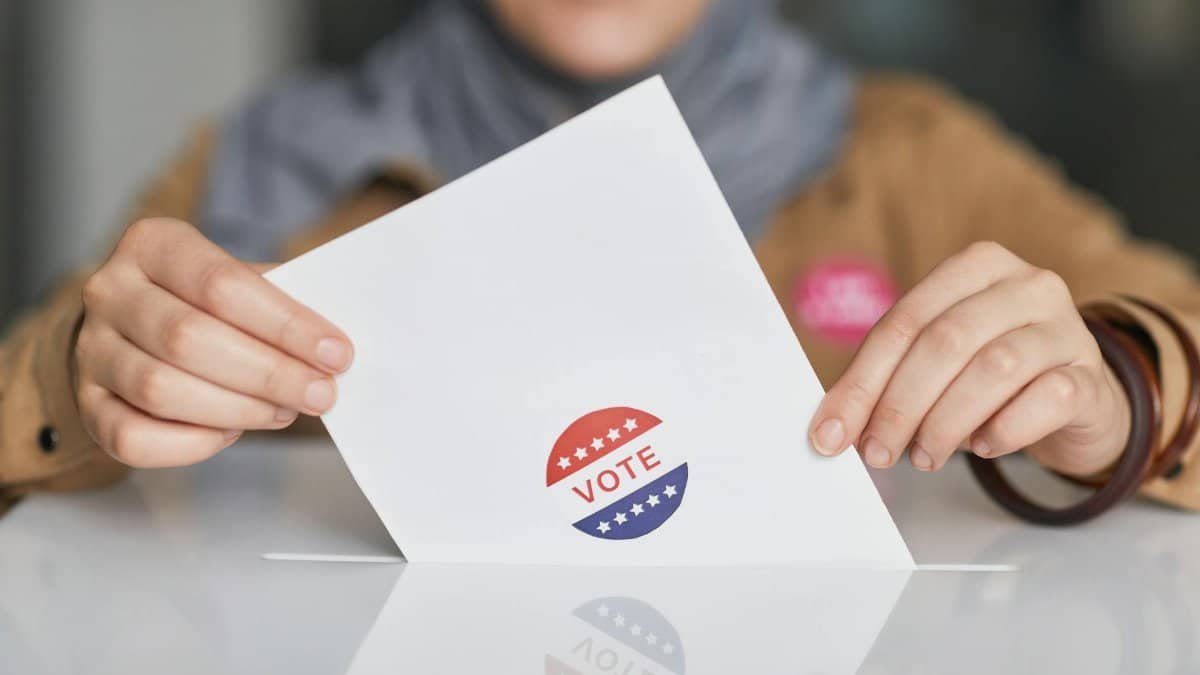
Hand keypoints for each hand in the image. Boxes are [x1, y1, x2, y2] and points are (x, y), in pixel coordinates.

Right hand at [74, 218, 352, 466]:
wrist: (138, 328)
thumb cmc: (207, 304)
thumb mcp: (242, 281)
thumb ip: (282, 302)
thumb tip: (332, 346)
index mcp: (153, 244)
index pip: (221, 283)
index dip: (285, 324)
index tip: (336, 353)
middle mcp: (110, 292)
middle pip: (188, 338)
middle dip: (269, 373)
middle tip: (320, 393)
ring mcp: (91, 351)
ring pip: (160, 389)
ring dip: (238, 409)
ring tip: (284, 410)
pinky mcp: (88, 406)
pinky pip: (134, 438)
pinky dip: (193, 443)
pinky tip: (231, 431)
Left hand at [808, 241, 1130, 476]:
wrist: (1077, 398)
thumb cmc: (991, 376)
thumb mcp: (939, 363)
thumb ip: (890, 379)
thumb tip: (833, 428)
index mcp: (976, 267)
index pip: (903, 322)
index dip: (862, 382)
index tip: (832, 434)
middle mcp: (1026, 285)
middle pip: (945, 341)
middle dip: (899, 405)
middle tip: (877, 452)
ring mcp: (1066, 327)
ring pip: (994, 368)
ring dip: (945, 423)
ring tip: (924, 456)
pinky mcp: (1092, 375)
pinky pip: (1046, 400)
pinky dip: (1004, 429)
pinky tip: (983, 447)